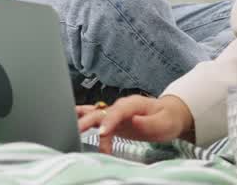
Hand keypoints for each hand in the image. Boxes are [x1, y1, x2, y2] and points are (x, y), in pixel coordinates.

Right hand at [76, 95, 194, 154]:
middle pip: (101, 112)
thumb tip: (135, 122)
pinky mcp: (112, 121)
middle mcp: (120, 107)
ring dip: (81, 119)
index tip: (103, 133)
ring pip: (94, 114)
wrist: (169, 115)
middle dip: (88, 121)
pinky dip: (83, 121)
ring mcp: (114, 113)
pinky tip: (71, 124)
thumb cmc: (167, 118)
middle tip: (76, 131)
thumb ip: (149, 123)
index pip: (118, 111)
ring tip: (67, 126)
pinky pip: (95, 120)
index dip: (109, 121)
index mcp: (132, 104)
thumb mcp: (163, 122)